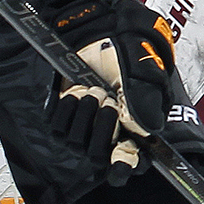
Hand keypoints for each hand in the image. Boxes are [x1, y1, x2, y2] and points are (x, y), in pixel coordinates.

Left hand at [48, 0, 175, 184]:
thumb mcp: (142, 76)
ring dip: (85, 112)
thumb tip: (145, 131)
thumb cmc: (124, 55)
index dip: (123, 167)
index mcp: (133, 132)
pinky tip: (76, 92)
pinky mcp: (62, 119)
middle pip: (97, 156)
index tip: (121, 161)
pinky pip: (58, 128)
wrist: (96, 36)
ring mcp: (83, 131)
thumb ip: (144, 105)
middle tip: (108, 100)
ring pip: (76, 142)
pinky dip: (67, 107)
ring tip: (93, 90)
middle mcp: (108, 136)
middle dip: (102, 126)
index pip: (128, 166)